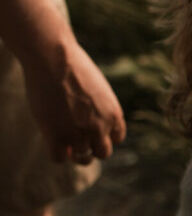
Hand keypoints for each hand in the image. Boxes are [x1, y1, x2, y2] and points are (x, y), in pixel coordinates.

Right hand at [22, 38, 125, 164]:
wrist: (54, 57)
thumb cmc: (73, 66)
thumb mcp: (96, 88)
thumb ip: (98, 107)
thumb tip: (89, 120)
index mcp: (114, 114)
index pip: (117, 138)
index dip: (103, 136)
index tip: (90, 128)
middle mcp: (101, 127)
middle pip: (103, 153)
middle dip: (91, 148)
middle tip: (76, 138)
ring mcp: (80, 132)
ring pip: (82, 157)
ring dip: (73, 152)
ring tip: (62, 136)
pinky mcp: (58, 134)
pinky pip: (59, 158)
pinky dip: (57, 153)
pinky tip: (51, 139)